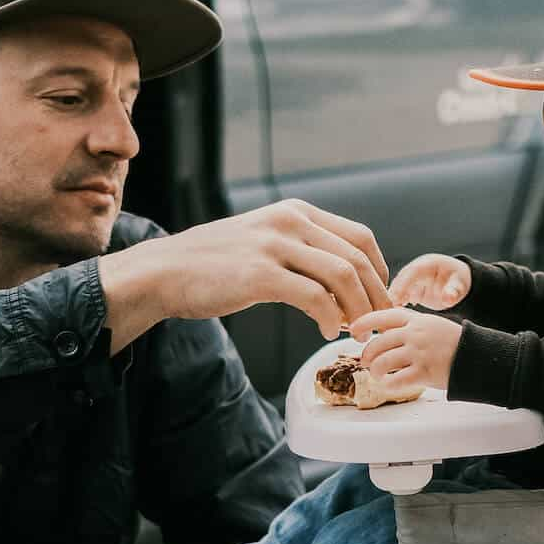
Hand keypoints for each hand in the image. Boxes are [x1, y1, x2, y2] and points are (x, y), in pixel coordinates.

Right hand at [99, 199, 392, 348]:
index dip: (379, 271)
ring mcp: (274, 246)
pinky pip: (314, 297)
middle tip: (377, 323)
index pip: (359, 237)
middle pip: (358, 257)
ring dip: (357, 309)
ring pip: (342, 276)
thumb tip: (337, 279)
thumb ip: (299, 249)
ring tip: (354, 330)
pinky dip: (328, 317)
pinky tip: (325, 331)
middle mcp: (289, 222)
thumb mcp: (262, 240)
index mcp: (295, 212)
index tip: (378, 298)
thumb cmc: (213, 264)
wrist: (164, 271)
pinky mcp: (260, 274)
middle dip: (375, 295)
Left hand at [349, 308, 463, 392]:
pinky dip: (387, 384)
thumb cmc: (453, 342)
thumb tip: (383, 334)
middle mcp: (415, 334)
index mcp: (416, 319)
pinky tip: (388, 384)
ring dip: (374, 371)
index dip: (364, 322)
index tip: (353, 330)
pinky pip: (396, 380)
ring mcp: (419, 353)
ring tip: (376, 375)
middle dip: (366, 354)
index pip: (383, 316)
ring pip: (383, 362)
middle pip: (378, 343)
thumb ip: (409, 326)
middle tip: (365, 361)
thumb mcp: (431, 324)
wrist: (477, 356)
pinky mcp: (424, 372)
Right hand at [388, 254, 470, 309]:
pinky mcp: (410, 288)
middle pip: (401, 278)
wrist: (457, 282)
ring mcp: (412, 278)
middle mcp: (417, 269)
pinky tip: (393, 313)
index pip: (413, 271)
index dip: (403, 283)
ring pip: (398, 287)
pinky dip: (396, 303)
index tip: (396, 296)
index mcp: (429, 263)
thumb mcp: (459, 285)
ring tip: (388, 312)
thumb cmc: (458, 281)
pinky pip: (400, 295)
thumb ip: (453, 291)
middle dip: (394, 292)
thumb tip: (448, 298)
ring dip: (392, 298)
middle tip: (388, 306)